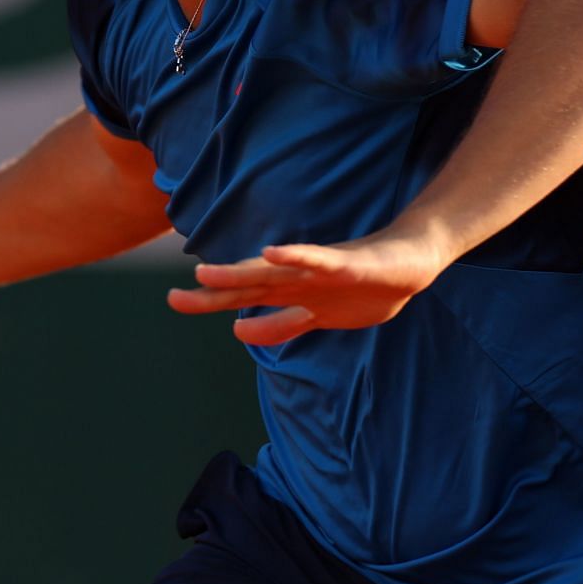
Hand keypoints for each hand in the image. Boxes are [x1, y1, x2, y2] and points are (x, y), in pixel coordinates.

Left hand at [165, 230, 449, 345]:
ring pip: (273, 273)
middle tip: (173, 298)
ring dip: (240, 273)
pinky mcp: (344, 263)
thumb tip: (241, 330)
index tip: (175, 300)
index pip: (244, 298)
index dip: (212, 300)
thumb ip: (280, 324)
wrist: (409, 262)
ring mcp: (318, 270)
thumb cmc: (360, 286)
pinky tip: (272, 253)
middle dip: (213, 294)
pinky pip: (316, 260)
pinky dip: (294, 256)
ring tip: (206, 273)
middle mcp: (297, 279)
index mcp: (289, 292)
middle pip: (248, 286)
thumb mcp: (315, 316)